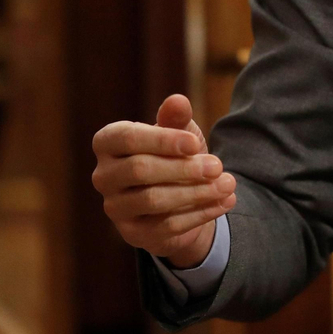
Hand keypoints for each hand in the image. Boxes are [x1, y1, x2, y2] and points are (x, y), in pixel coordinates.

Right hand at [91, 94, 236, 267]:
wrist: (181, 197)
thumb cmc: (175, 155)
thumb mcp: (180, 134)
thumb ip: (176, 119)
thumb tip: (178, 100)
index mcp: (109, 143)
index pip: (127, 138)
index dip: (161, 140)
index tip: (194, 143)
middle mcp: (104, 176)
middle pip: (139, 170)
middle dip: (183, 168)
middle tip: (218, 166)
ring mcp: (116, 208)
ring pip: (153, 200)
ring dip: (196, 192)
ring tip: (228, 184)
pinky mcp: (134, 233)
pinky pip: (167, 226)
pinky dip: (200, 213)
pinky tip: (225, 202)